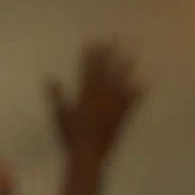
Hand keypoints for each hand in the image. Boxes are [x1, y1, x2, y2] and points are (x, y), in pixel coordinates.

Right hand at [48, 41, 142, 160]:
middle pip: (105, 71)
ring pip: (120, 82)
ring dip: (125, 68)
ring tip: (131, 55)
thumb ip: (57, 95)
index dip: (90, 55)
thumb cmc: (70, 136)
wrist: (88, 155)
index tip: (93, 41)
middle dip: (109, 54)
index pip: (87, 70)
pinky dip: (138, 93)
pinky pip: (132, 102)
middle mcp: (101, 96)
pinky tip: (145, 84)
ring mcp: (113, 106)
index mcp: (85, 94)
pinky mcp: (122, 116)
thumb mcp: (60, 115)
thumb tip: (49, 78)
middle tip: (114, 39)